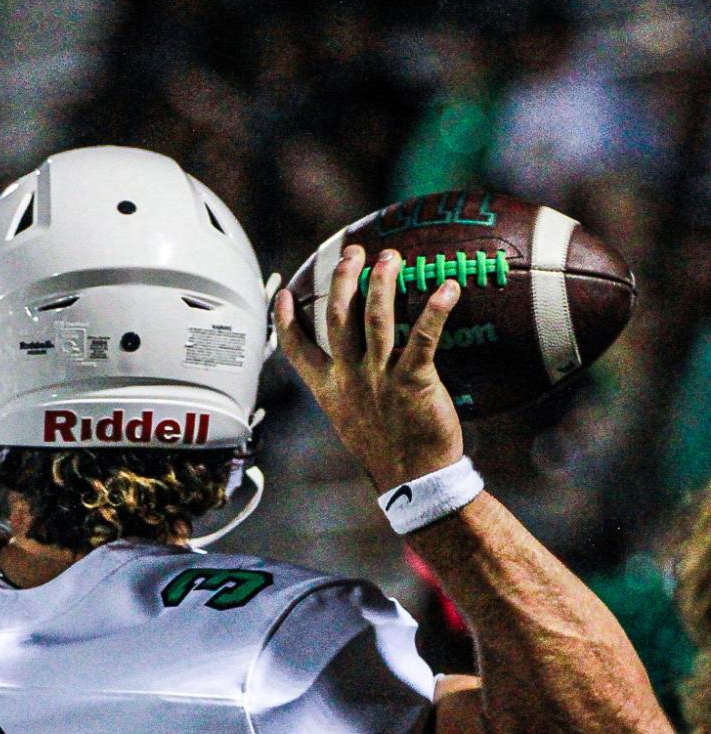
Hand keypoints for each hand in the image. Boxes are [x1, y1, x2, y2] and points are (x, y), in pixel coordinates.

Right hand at [275, 245, 464, 492]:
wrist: (413, 480)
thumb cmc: (387, 450)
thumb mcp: (351, 420)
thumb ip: (348, 390)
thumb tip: (355, 370)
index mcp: (330, 389)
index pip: (298, 350)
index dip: (286, 320)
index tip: (284, 293)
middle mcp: (350, 378)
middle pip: (337, 317)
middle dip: (342, 280)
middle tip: (353, 253)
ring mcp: (379, 379)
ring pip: (375, 319)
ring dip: (381, 283)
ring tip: (389, 257)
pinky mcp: (413, 382)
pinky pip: (423, 338)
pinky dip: (436, 310)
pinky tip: (449, 287)